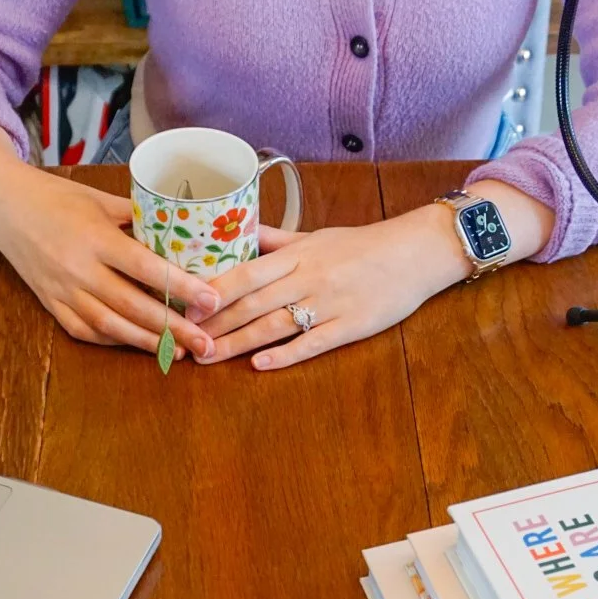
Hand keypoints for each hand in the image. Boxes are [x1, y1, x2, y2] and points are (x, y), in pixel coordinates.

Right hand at [0, 122, 219, 358]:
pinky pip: (85, 330)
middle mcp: (79, 268)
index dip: (180, 287)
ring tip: (178, 352)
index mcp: (95, 237)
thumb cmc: (55, 196)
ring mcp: (62, 290)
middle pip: (133, 306)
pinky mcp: (50, 303)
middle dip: (173, 328)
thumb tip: (182, 232)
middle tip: (205, 343)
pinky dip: (114, 340)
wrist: (2, 206)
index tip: (211, 300)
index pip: (146, 267)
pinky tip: (138, 344)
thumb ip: (138, 218)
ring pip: (110, 325)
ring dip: (146, 342)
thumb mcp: (100, 199)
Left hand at [191, 204, 470, 369]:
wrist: (416, 252)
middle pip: (252, 303)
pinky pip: (312, 343)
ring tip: (209, 356)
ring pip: (275, 325)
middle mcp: (308, 277)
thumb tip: (235, 233)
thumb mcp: (315, 235)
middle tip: (182, 340)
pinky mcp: (351, 326)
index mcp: (297, 254)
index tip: (181, 305)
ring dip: (238, 343)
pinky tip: (260, 365)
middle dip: (214, 324)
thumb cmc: (362, 244)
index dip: (211, 291)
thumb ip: (274, 240)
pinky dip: (285, 354)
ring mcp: (329, 303)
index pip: (244, 273)